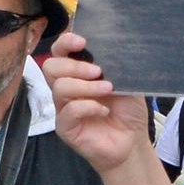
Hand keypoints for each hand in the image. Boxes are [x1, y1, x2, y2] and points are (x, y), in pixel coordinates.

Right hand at [38, 33, 148, 174]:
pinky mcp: (65, 127)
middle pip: (51, 66)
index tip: (82, 42)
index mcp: (78, 73)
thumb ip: (115, 66)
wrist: (132, 142)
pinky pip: (68, 111)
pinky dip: (88, 107)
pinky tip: (103, 110)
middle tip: (98, 72)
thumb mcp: (127, 82)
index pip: (59, 52)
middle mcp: (67, 87)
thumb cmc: (127, 111)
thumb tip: (111, 48)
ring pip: (59, 87)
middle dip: (75, 66)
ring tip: (107, 90)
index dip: (65, 43)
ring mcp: (63, 107)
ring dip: (85, 86)